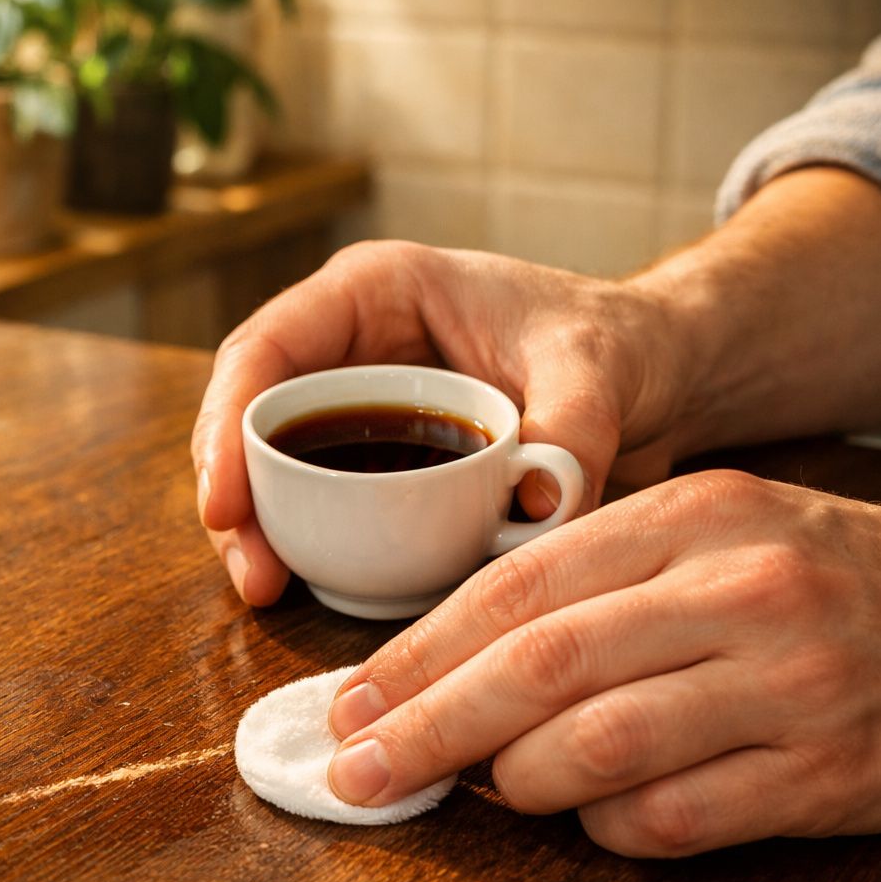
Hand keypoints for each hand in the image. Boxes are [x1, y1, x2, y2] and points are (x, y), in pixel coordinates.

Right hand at [191, 240, 684, 605]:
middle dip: (234, 493)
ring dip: (257, 527)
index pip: (267, 348)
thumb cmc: (618, 343)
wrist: (653, 378)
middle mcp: (349, 344)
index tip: (228, 501)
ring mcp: (358, 404)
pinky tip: (301, 588)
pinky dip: (302, 541)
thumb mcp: (598, 367)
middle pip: (252, 413)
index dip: (227, 423)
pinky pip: (318, 497)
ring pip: (272, 462)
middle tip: (252, 570)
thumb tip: (536, 506)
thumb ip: (573, 424)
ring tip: (267, 589)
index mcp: (376, 291)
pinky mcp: (377, 459)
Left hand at [324, 470, 880, 856]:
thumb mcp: (705, 537)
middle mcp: (742, 590)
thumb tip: (445, 669)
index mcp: (692, 514)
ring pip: (602, 747)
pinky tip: (594, 816)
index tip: (350, 701)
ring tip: (486, 787)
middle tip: (359, 770)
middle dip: (430, 726)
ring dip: (517, 781)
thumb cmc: (808, 580)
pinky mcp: (830, 774)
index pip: (518, 586)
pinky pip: (677, 818)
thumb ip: (587, 588)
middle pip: (543, 666)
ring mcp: (792, 683)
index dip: (419, 652)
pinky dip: (609, 827)